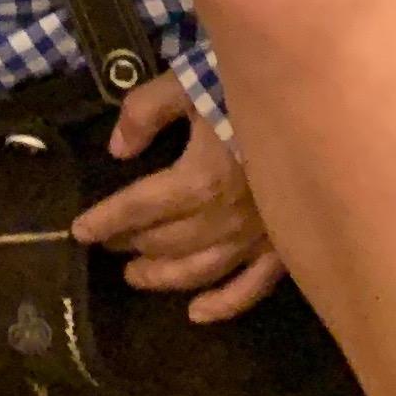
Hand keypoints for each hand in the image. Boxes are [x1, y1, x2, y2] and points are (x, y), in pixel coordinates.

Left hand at [71, 73, 284, 320]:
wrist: (316, 96)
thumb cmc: (244, 81)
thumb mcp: (186, 81)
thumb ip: (144, 112)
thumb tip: (118, 149)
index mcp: (198, 179)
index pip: (137, 207)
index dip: (104, 220)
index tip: (79, 232)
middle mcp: (225, 218)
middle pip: (165, 241)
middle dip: (131, 244)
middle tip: (111, 246)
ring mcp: (257, 236)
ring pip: (200, 270)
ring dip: (163, 277)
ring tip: (136, 276)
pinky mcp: (284, 244)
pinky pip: (252, 286)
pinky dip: (223, 304)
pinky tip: (197, 314)